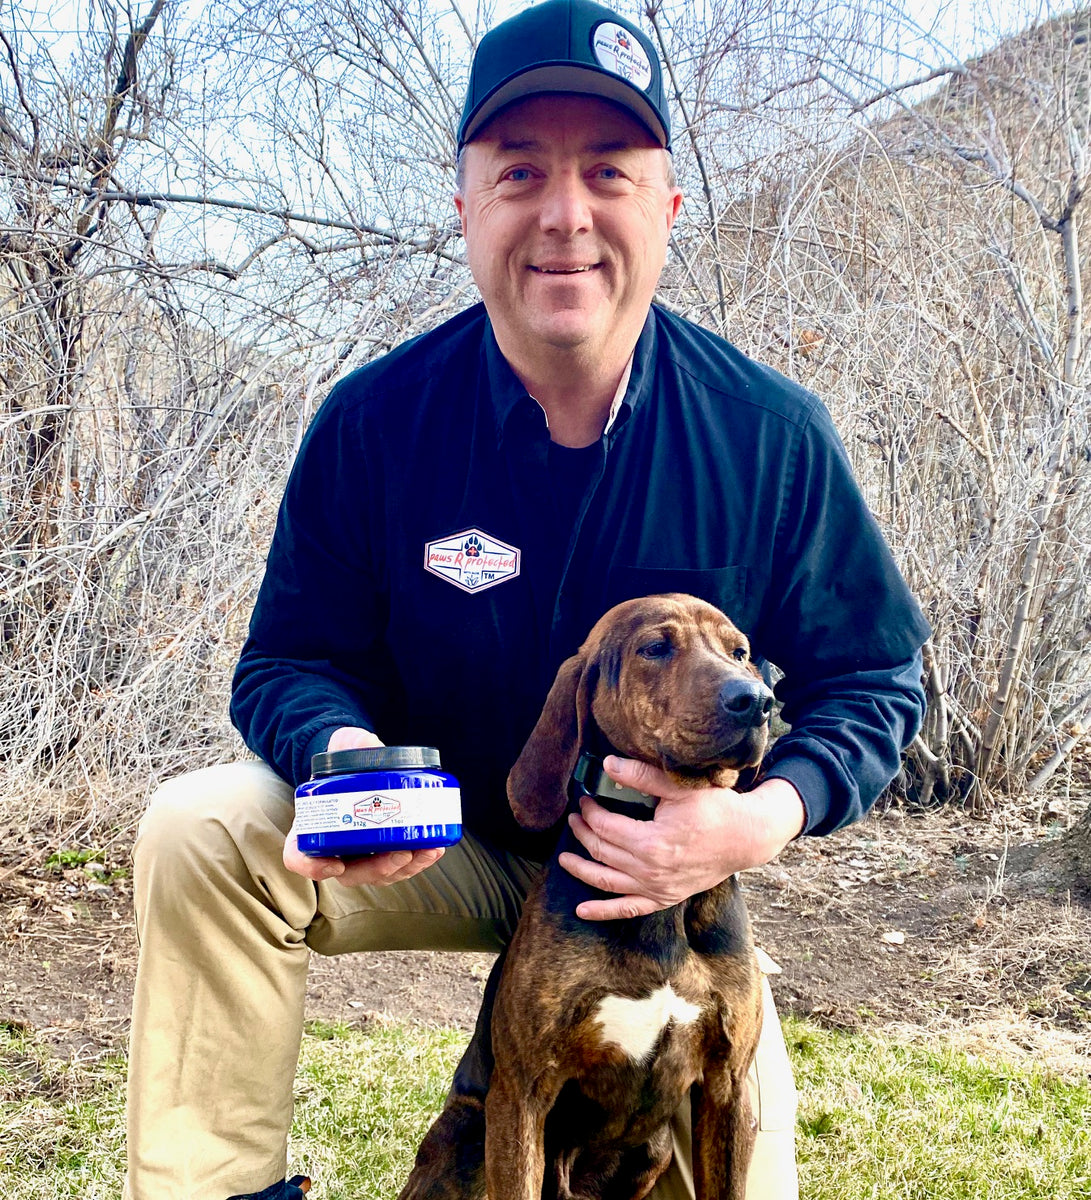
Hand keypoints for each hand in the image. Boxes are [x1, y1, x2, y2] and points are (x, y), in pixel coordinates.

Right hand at [282, 725, 446, 886]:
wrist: (361, 762)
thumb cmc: (346, 759)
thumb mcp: (344, 745)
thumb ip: (353, 743)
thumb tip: (368, 744)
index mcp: (313, 824)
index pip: (301, 857)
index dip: (314, 867)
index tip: (334, 864)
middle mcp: (334, 846)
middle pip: (350, 873)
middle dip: (378, 869)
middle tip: (401, 854)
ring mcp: (360, 852)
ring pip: (378, 874)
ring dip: (406, 868)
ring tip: (429, 850)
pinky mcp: (384, 850)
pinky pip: (398, 865)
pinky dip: (417, 861)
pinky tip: (434, 848)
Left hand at [558, 756, 804, 920]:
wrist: (745, 838)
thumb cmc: (715, 809)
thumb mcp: (678, 787)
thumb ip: (640, 776)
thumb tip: (607, 764)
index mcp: (651, 843)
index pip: (606, 827)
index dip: (590, 811)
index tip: (585, 799)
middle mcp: (650, 871)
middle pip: (602, 851)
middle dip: (583, 833)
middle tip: (574, 818)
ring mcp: (657, 889)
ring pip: (607, 881)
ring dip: (582, 869)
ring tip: (564, 858)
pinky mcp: (665, 898)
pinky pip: (628, 909)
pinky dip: (603, 911)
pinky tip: (582, 910)